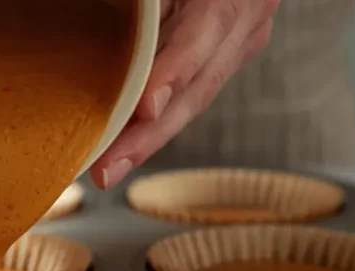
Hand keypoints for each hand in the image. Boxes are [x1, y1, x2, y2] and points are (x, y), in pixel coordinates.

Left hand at [89, 0, 279, 188]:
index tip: (146, 105)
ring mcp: (238, 44)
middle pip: (199, 86)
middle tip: (110, 166)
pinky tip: (122, 150)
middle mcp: (245, 21)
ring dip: (148, 140)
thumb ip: (150, 4)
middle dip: (151, 133)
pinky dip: (154, 125)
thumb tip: (128, 17)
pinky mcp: (223, 58)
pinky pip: (189, 97)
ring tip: (109, 170)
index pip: (206, 31)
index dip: (176, 70)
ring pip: (194, 101)